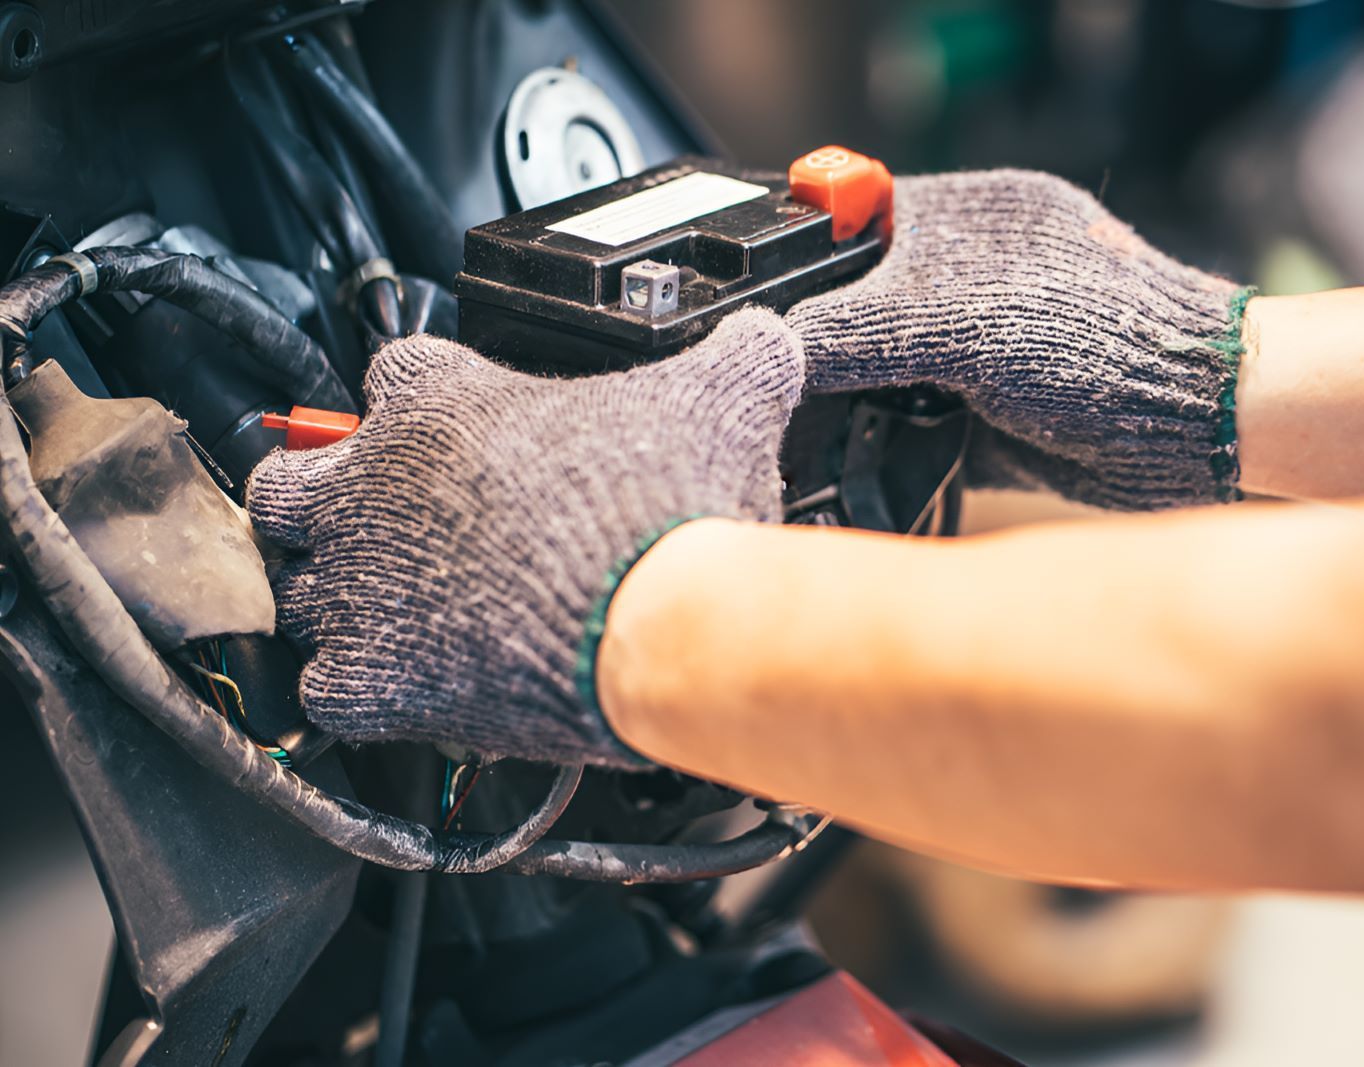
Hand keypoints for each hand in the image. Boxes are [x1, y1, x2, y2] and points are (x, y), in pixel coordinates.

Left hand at [246, 309, 804, 766]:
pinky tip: (402, 691)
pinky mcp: (367, 677)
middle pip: (288, 479)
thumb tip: (768, 340)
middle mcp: (373, 486)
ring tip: (399, 615)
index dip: (418, 403)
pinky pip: (320, 687)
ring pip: (295, 588)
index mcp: (439, 401)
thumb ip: (737, 356)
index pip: (389, 373)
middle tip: (383, 524)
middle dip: (322, 499)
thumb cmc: (668, 510)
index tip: (449, 428)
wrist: (659, 621)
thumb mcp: (720, 398)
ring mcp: (358, 586)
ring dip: (337, 601)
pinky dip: (353, 692)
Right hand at [787, 170, 1253, 509]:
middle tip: (782, 385)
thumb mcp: (961, 324)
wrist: (1194, 429)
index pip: (856, 231)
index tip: (765, 315)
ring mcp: (980, 354)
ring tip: (813, 430)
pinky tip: (860, 462)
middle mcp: (972, 284)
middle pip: (861, 309)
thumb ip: (860, 329)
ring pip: (880, 377)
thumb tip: (776, 349)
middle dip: (825, 350)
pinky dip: (883, 451)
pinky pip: (908, 434)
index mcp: (972, 222)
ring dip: (851, 406)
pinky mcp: (986, 423)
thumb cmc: (1106, 343)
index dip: (808, 269)